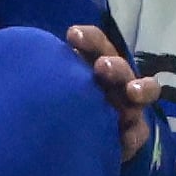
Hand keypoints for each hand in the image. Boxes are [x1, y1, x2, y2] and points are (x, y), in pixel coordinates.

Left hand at [66, 22, 160, 163]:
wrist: (70, 139)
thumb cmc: (62, 102)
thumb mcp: (58, 84)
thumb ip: (54, 72)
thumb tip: (31, 59)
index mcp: (95, 62)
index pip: (95, 43)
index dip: (88, 38)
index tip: (73, 35)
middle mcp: (115, 79)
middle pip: (120, 68)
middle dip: (114, 66)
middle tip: (103, 66)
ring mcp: (129, 104)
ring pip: (144, 91)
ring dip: (140, 89)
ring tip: (133, 92)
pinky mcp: (134, 132)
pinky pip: (139, 131)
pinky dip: (133, 134)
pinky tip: (125, 138)